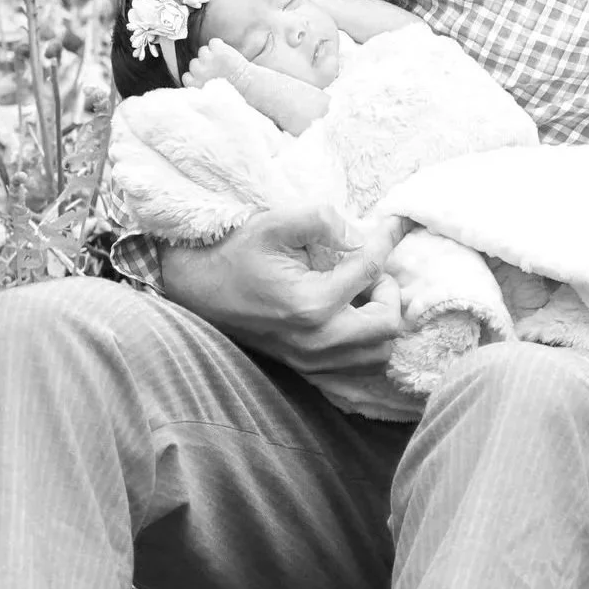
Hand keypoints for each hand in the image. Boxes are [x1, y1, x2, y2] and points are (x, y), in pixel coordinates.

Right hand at [157, 202, 412, 415]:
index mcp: (311, 304)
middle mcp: (316, 341)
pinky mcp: (304, 368)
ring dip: (379, 321)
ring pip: (377, 354)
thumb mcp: (273, 222)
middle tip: (369, 271)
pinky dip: (365, 343)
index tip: (395, 224)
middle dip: (388, 293)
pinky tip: (349, 315)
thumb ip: (323, 220)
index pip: (371, 272)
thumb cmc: (232, 252)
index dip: (386, 241)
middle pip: (387, 326)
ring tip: (359, 294)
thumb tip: (361, 235)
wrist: (193, 287)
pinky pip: (356, 367)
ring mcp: (310, 360)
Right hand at [188, 39, 250, 87]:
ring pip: (202, 51)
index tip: (205, 77)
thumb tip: (194, 79)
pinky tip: (226, 54)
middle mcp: (199, 71)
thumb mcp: (210, 93)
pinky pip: (213, 42)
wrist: (247, 83)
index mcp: (195, 84)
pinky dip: (219, 45)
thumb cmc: (231, 90)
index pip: (186, 77)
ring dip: (211, 54)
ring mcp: (208, 58)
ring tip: (222, 62)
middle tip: (216, 70)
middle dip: (203, 65)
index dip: (195, 76)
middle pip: (193, 63)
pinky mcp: (218, 49)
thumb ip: (199, 86)